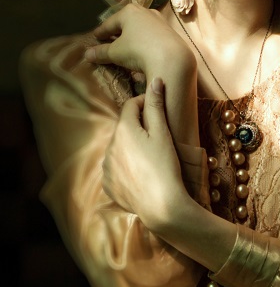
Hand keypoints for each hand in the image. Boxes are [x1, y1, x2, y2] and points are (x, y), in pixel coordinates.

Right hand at [85, 4, 198, 144]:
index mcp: (129, 12)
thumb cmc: (138, 50)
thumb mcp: (116, 53)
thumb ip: (101, 52)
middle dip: (117, 32)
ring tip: (124, 46)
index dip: (101, 31)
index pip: (110, 23)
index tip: (95, 36)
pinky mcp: (169, 31)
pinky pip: (151, 35)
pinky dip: (143, 41)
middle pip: (126, 23)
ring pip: (140, 28)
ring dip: (131, 37)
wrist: (172, 57)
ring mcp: (159, 20)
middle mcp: (145, 11)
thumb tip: (87, 54)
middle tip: (108, 40)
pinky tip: (141, 50)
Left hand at [102, 78, 187, 231]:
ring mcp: (107, 166)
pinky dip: (127, 166)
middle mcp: (110, 145)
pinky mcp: (108, 184)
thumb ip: (156, 104)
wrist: (162, 206)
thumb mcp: (164, 132)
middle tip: (159, 133)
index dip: (145, 103)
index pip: (131, 105)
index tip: (158, 108)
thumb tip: (155, 80)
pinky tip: (142, 172)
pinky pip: (116, 167)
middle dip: (139, 125)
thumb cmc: (166, 166)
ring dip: (132, 146)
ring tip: (152, 155)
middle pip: (125, 126)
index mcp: (123, 129)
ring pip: (119, 147)